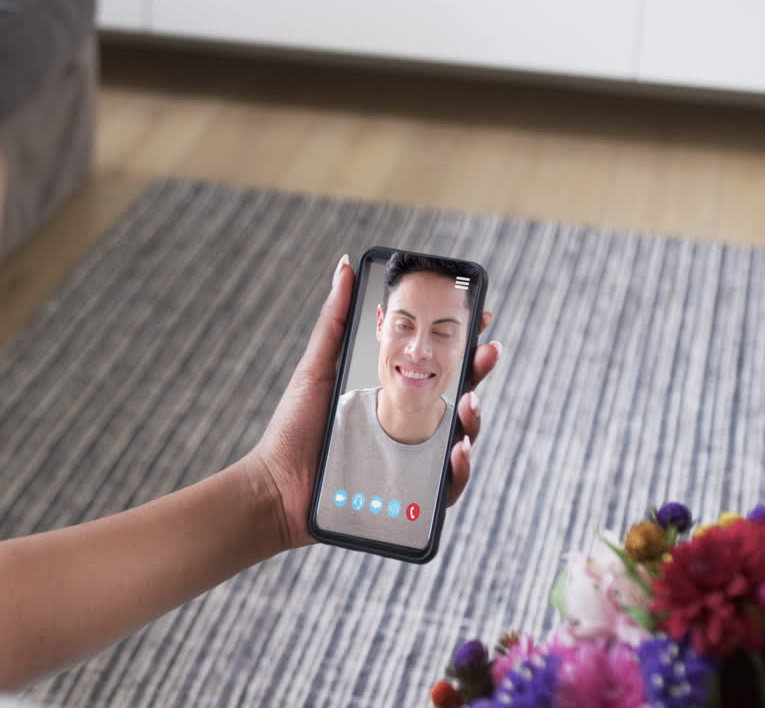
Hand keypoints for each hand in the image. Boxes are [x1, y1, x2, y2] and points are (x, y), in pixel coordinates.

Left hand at [247, 255, 501, 550]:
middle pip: (458, 397)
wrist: (276, 486)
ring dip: (474, 420)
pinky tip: (456, 452)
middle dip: (479, 373)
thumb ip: (336, 319)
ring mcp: (412, 462)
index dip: (463, 344)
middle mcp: (408, 427)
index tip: (480, 317)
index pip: (438, 366)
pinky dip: (458, 472)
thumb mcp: (318, 366)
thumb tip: (346, 265)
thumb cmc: (295, 428)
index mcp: (394, 395)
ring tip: (469, 403)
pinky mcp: (409, 498)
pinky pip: (446, 488)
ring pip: (460, 441)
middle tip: (488, 351)